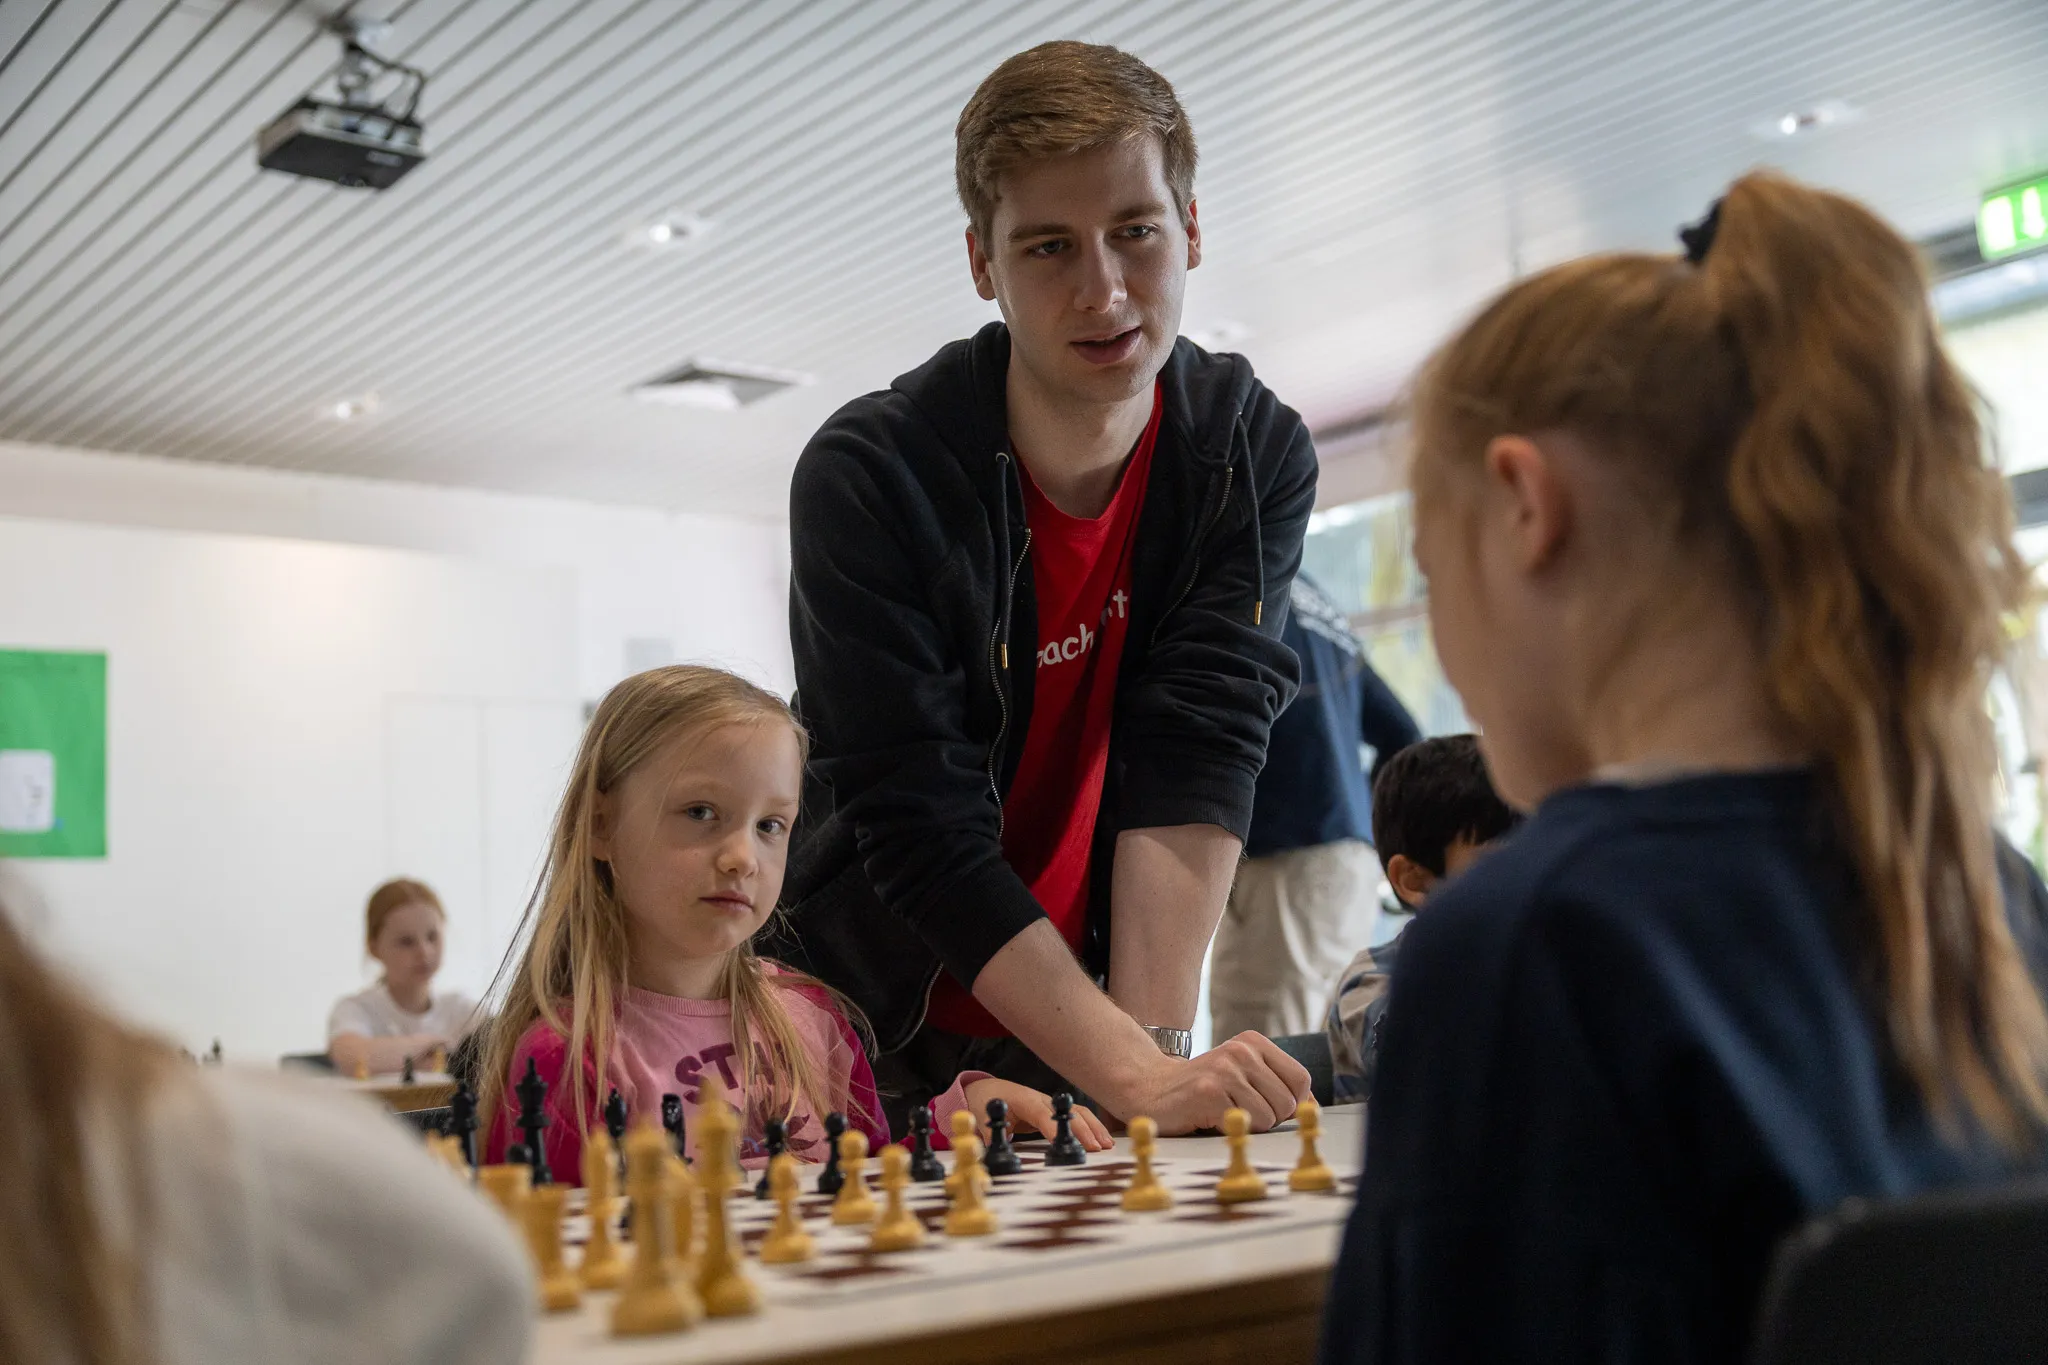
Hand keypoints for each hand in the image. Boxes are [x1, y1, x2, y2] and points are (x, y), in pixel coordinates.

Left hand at [960, 1077, 1112, 1151]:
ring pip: (1078, 1111)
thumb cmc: (985, 1104)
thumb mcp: (980, 1117)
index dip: (1055, 1128)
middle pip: (1068, 1111)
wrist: (989, 1091)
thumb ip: (988, 1132)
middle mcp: (1041, 1099)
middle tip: (1096, 1148)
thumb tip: (990, 1145)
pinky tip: (1104, 1140)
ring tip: (1107, 1145)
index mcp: (1023, 1101)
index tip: (1066, 1143)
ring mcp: (1051, 1104)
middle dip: (1083, 1129)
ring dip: (1094, 1127)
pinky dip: (1093, 1126)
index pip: (1042, 1113)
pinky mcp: (1056, 1111)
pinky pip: (1078, 1116)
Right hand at [1112, 1032, 1309, 1135]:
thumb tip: (1311, 1106)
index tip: (1268, 1108)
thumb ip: (1276, 1085)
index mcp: (1253, 1042)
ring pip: (1269, 1117)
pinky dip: (1231, 1130)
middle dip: (1270, 1119)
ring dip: (1249, 1127)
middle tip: (1239, 1112)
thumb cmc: (1202, 1088)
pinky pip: (1245, 1125)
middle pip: (1288, 1103)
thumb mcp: (1243, 1074)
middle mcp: (1241, 1051)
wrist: (1149, 1089)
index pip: (1301, 1081)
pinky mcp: (1209, 1092)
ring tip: (1223, 1113)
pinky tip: (1209, 1117)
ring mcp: (1224, 1070)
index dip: (1292, 1104)